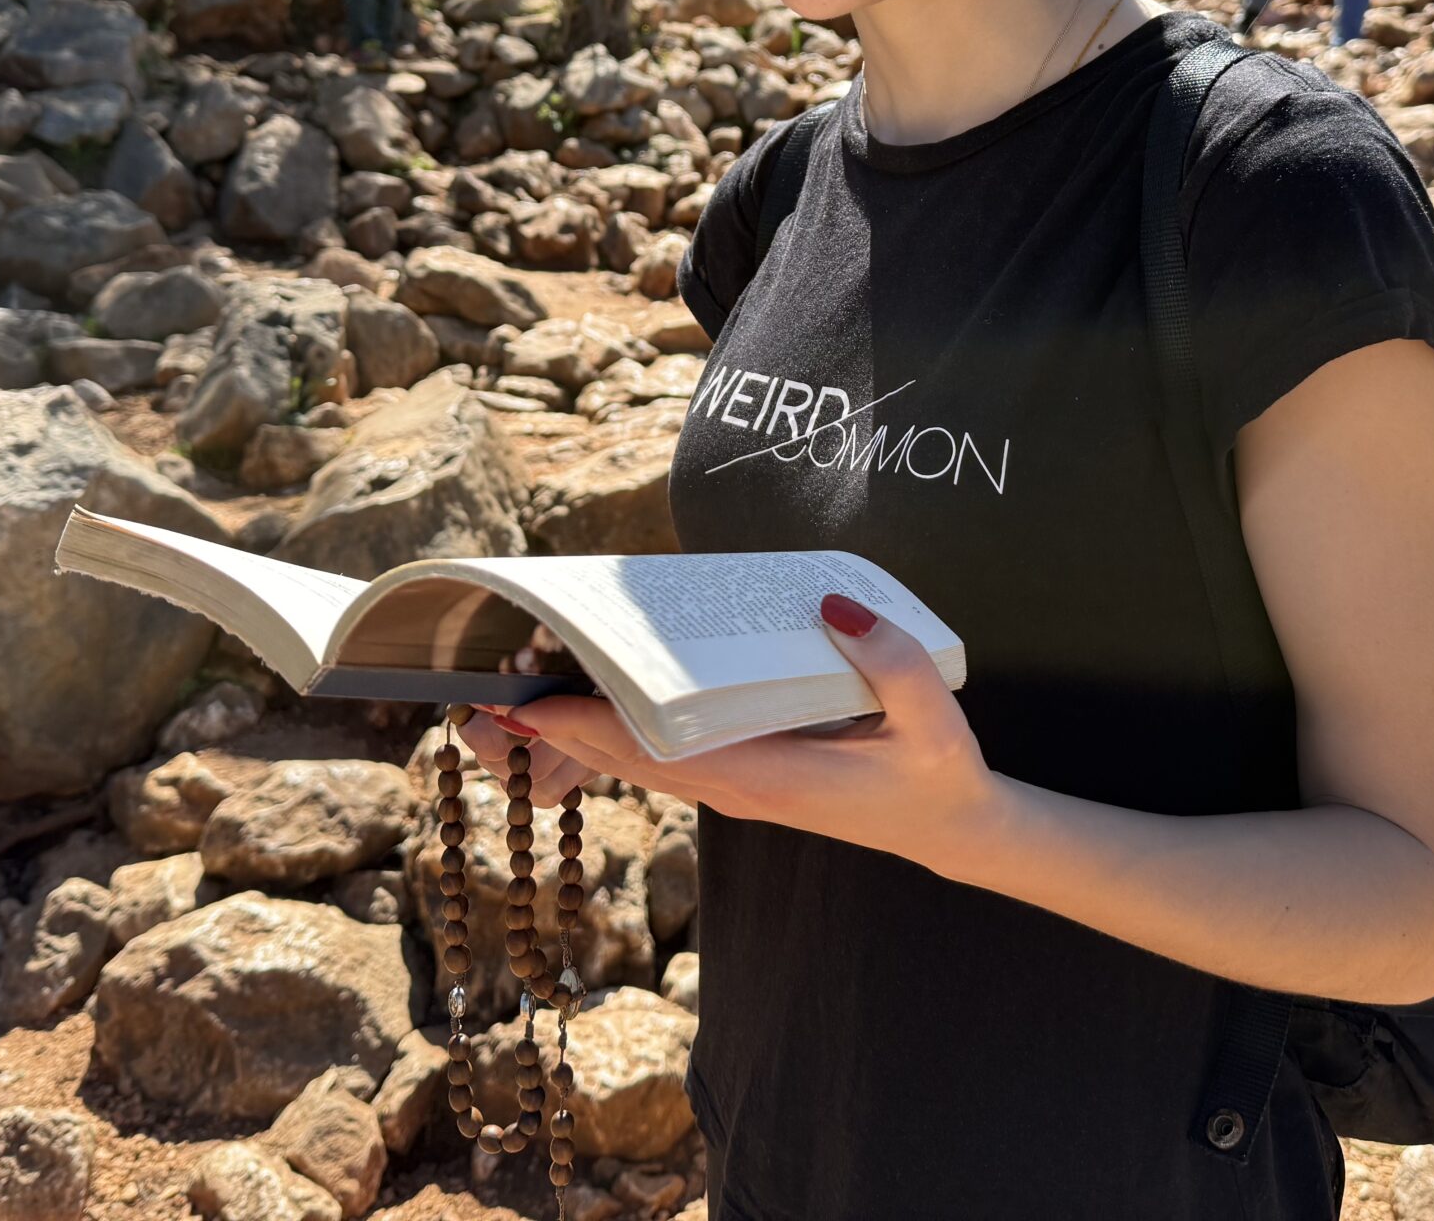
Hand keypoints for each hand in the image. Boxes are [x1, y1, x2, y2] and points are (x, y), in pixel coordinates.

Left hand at [487, 595, 997, 876]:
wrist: (949, 828)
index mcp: (765, 774)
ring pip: (635, 762)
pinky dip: (615, 736)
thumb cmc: (936, 773)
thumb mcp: (929, 716)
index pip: (655, 751)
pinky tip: (591, 704)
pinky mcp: (741, 778)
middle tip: (484, 695)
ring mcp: (734, 786)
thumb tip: (832, 604)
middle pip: (624, 757)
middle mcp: (735, 785)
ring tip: (514, 697)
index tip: (529, 704)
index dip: (588, 728)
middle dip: (555, 731)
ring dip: (574, 736)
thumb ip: (887, 659)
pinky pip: (660, 757)